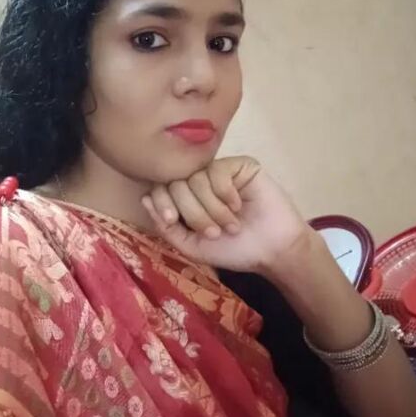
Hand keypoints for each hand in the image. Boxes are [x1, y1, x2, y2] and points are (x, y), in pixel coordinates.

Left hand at [142, 156, 311, 275]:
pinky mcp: (240, 165)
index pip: (160, 188)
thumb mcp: (192, 245)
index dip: (162, 202)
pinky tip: (238, 205)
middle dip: (192, 212)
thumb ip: (166, 226)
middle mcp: (199, 182)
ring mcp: (219, 172)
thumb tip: (144, 198)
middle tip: (213, 231)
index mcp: (185, 199)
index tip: (173, 220)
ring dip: (212, 208)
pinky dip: (225, 193)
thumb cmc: (233, 250)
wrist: (271, 250)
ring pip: (196, 178)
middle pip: (176, 183)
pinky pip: (218, 170)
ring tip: (230, 224)